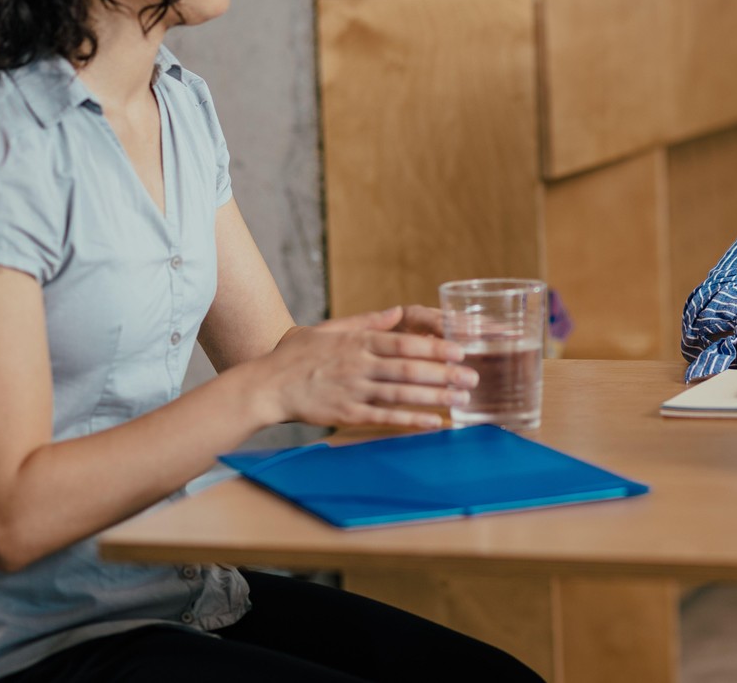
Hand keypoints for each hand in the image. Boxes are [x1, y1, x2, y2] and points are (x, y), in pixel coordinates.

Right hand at [261, 307, 476, 429]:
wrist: (265, 386)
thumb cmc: (295, 355)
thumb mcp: (329, 329)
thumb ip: (365, 322)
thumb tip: (395, 313)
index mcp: (357, 342)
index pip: (403, 343)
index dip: (434, 347)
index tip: (460, 350)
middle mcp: (358, 365)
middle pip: (408, 369)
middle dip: (444, 374)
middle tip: (472, 378)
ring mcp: (353, 391)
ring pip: (400, 394)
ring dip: (434, 397)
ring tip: (461, 399)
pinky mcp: (346, 414)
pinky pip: (384, 418)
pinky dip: (410, 421)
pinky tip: (433, 422)